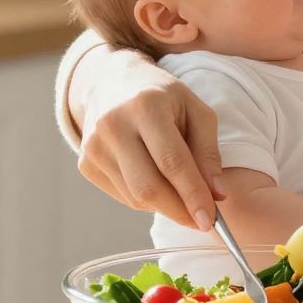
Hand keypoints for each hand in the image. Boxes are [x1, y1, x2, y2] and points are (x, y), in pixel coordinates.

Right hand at [75, 51, 224, 230]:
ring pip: (135, 197)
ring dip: (165, 205)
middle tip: (201, 220)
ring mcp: (94, 146)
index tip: (209, 220)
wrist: (113, 82)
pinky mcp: (86, 163)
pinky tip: (155, 180)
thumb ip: (209, 153)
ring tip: (180, 191)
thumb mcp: (196, 111)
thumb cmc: (163, 98)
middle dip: (179, 211)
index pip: (171, 162)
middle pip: (148, 187)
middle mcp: (113, 125)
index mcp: (146, 106)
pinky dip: (145, 200)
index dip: (192, 195)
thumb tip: (217, 196)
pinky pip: (123, 196)